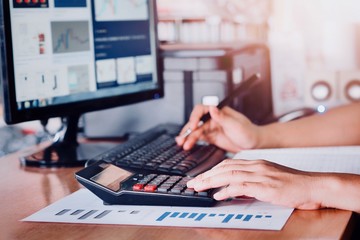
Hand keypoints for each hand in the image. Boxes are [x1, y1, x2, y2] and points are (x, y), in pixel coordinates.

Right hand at [175, 105, 259, 152]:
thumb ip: (222, 117)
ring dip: (188, 136)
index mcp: (218, 111)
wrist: (253, 144)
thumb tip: (212, 108)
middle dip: (188, 129)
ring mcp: (211, 128)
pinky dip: (191, 141)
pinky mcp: (211, 137)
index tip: (193, 125)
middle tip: (183, 138)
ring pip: (195, 131)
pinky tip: (185, 144)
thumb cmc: (247, 132)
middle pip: (196, 121)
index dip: (195, 117)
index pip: (202, 110)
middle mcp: (213, 118)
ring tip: (182, 144)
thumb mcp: (235, 125)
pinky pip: (198, 138)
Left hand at [187, 159, 323, 209]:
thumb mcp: (269, 179)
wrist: (313, 186)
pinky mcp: (266, 186)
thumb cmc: (293, 184)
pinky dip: (227, 190)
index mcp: (256, 163)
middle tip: (192, 183)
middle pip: (224, 168)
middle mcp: (255, 166)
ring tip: (198, 187)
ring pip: (229, 175)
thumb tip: (233, 189)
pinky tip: (218, 195)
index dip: (212, 170)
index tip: (200, 177)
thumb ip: (251, 182)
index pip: (228, 164)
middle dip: (205, 175)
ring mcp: (260, 175)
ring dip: (210, 181)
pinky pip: (241, 186)